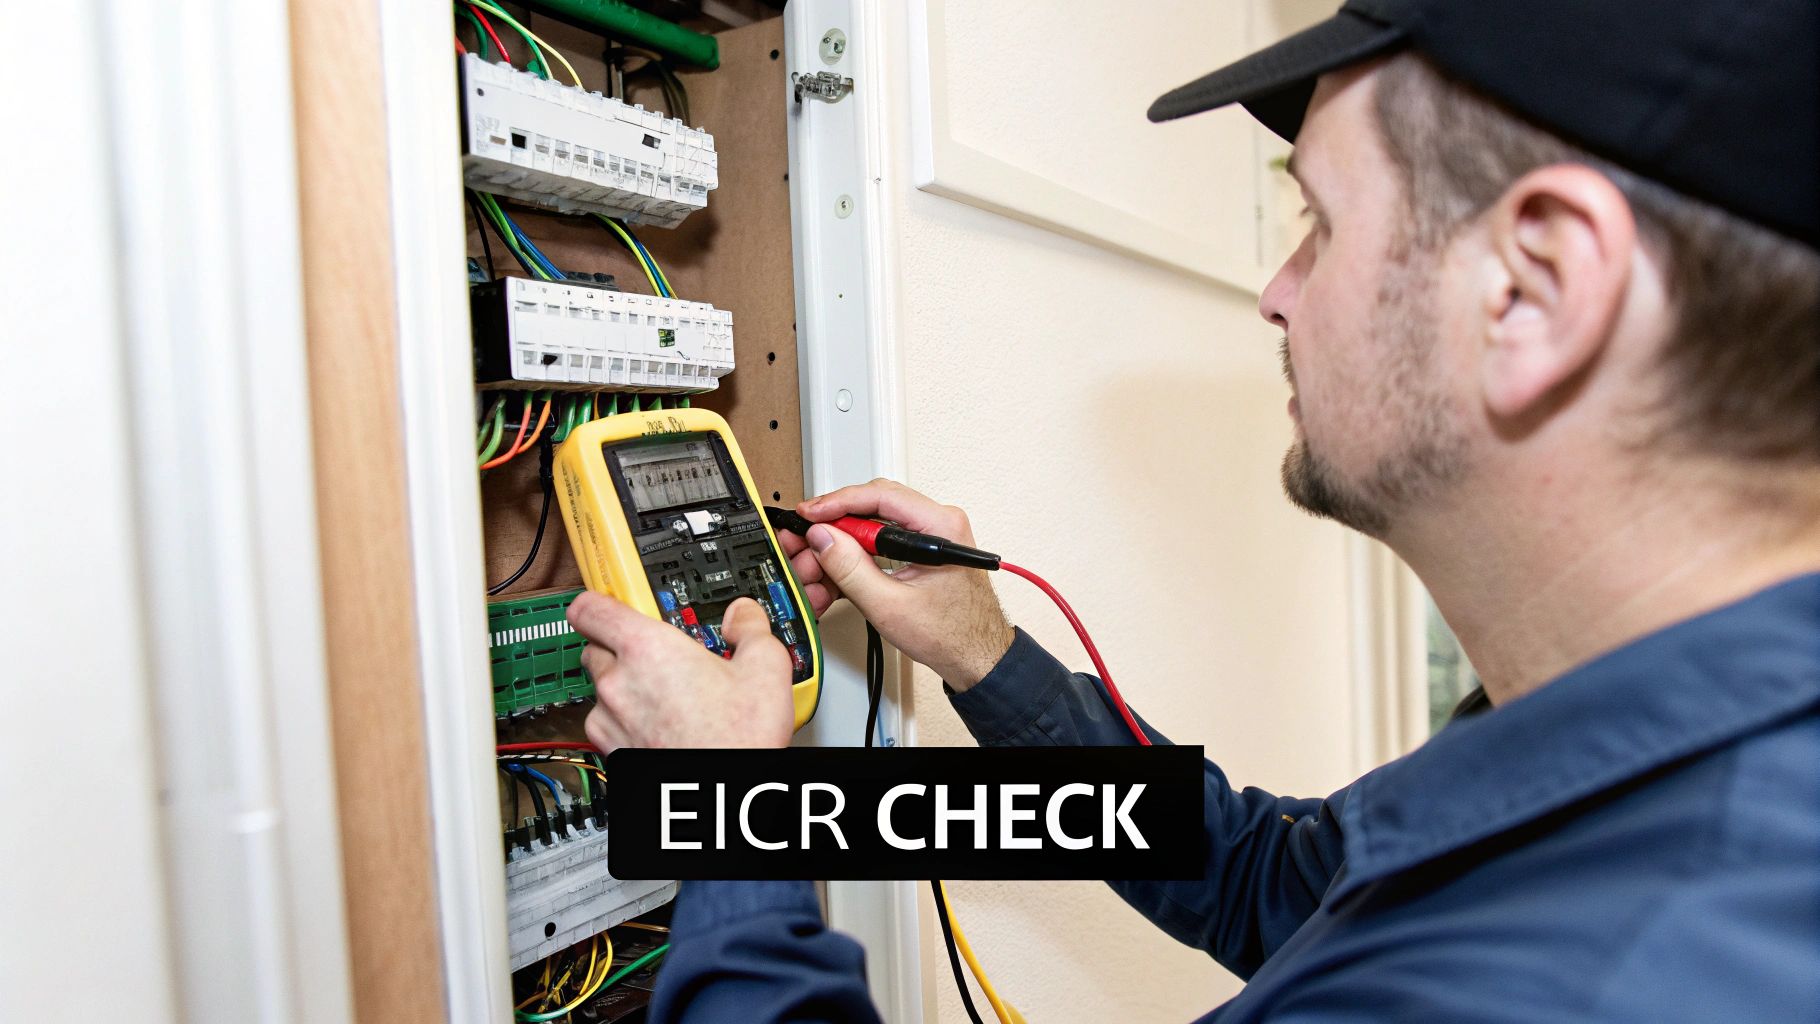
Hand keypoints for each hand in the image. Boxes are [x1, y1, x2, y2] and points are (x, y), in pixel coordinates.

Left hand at [566, 592, 794, 752]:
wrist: (725, 795)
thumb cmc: (738, 741)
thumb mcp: (765, 668)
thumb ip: (751, 628)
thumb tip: (744, 615)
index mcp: (646, 649)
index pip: (589, 607)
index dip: (599, 600)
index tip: (616, 601)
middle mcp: (617, 683)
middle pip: (593, 646)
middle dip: (619, 645)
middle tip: (657, 652)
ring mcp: (610, 721)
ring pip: (599, 689)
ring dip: (622, 686)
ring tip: (664, 694)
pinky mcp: (612, 753)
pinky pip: (606, 725)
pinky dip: (625, 721)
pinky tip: (659, 724)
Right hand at [775, 478, 1013, 690]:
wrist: (976, 656)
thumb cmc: (951, 635)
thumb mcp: (889, 605)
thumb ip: (851, 569)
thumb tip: (823, 538)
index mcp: (941, 526)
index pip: (880, 496)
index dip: (837, 503)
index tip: (809, 514)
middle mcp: (939, 522)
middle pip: (875, 504)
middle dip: (836, 522)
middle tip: (807, 536)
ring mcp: (932, 534)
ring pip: (875, 522)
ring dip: (844, 540)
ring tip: (818, 560)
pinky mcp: (923, 548)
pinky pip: (884, 539)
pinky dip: (859, 553)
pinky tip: (838, 569)